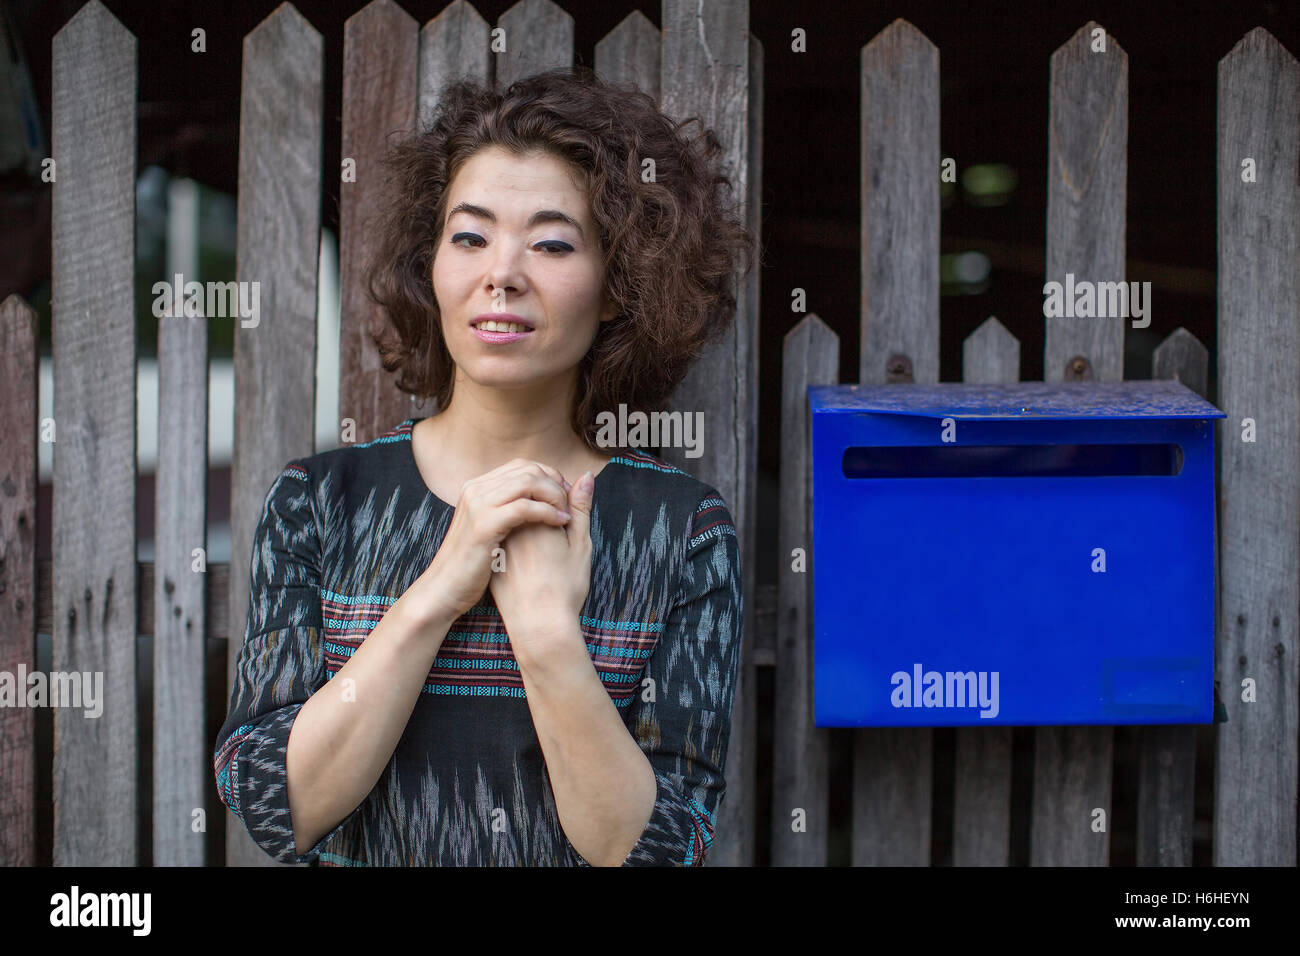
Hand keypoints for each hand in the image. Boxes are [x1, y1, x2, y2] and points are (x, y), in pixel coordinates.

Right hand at [414, 459, 572, 622]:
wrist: (444, 589)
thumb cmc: (471, 564)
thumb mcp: (489, 529)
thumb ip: (508, 508)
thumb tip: (535, 495)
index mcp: (476, 487)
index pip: (522, 465)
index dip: (549, 475)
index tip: (566, 494)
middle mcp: (475, 489)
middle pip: (528, 469)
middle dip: (556, 483)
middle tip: (570, 503)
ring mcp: (478, 505)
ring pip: (529, 482)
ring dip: (555, 495)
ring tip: (567, 514)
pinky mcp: (484, 525)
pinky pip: (525, 507)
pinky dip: (548, 512)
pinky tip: (561, 523)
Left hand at [490, 469, 594, 659]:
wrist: (539, 626)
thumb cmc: (565, 588)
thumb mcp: (581, 545)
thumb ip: (581, 508)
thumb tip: (586, 475)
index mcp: (535, 517)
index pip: (546, 491)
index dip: (562, 505)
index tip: (569, 527)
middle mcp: (512, 525)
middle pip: (527, 501)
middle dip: (544, 511)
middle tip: (558, 540)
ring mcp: (498, 540)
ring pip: (515, 520)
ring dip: (530, 525)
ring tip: (546, 554)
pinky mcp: (491, 556)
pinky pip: (504, 538)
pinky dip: (518, 543)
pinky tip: (531, 565)